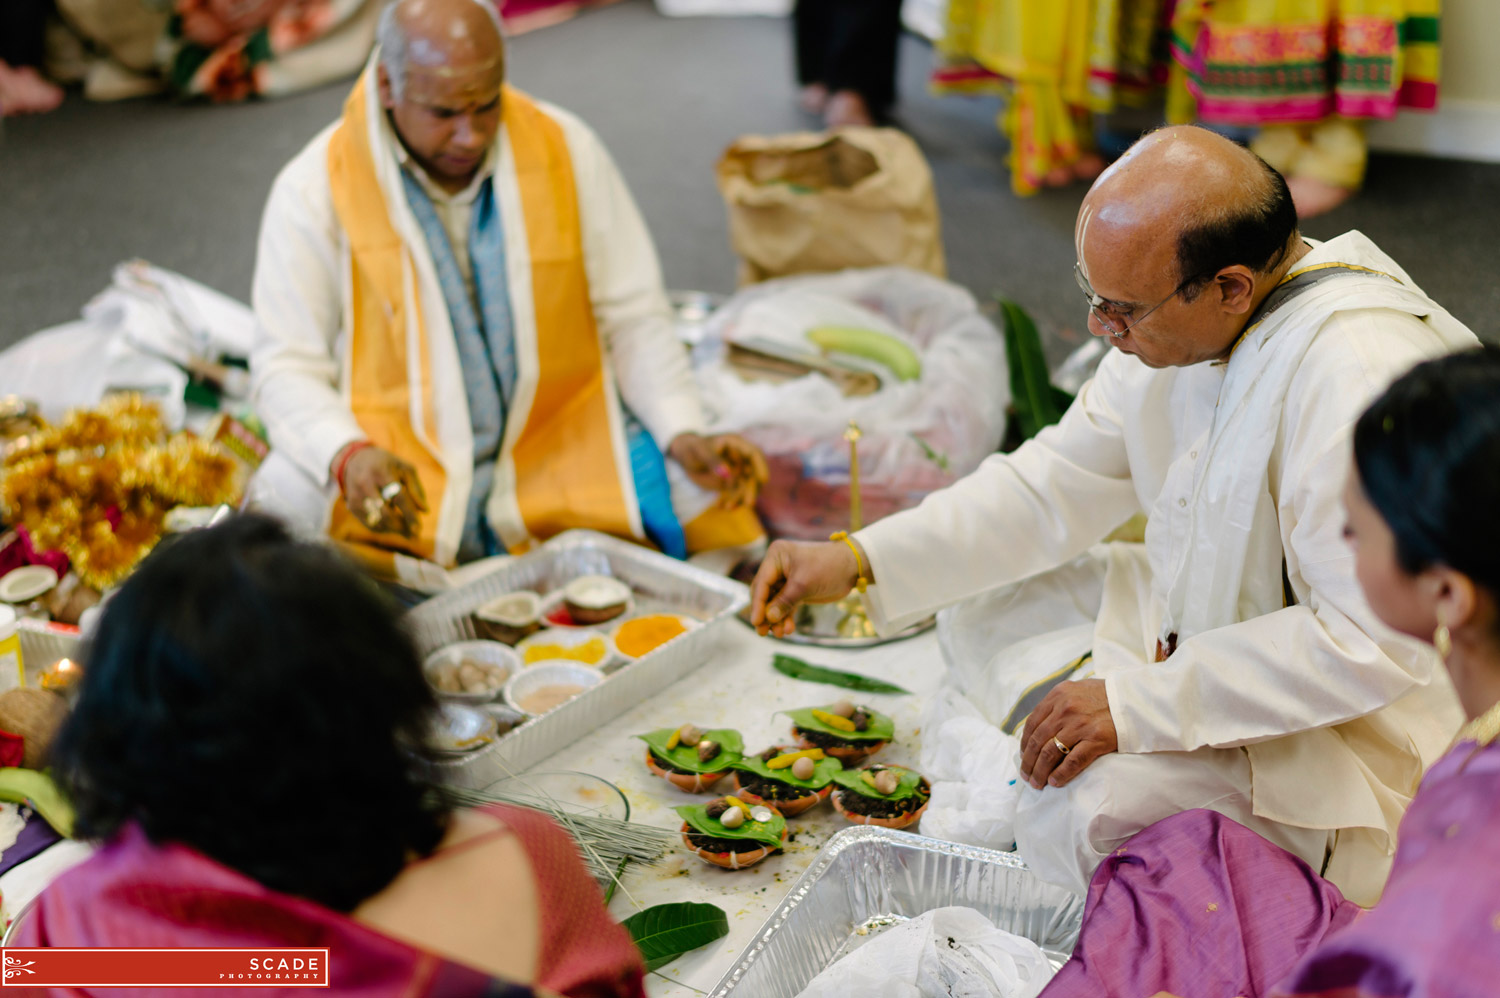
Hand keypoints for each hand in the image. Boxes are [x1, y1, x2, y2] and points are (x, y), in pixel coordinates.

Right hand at [335, 443, 429, 539]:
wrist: (355, 459)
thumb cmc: (386, 465)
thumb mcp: (405, 468)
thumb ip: (416, 488)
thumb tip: (425, 511)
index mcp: (382, 472)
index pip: (398, 497)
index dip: (409, 514)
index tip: (419, 529)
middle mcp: (366, 484)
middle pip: (386, 513)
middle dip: (402, 527)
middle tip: (415, 535)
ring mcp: (357, 496)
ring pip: (377, 521)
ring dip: (394, 530)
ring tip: (408, 533)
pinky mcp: (352, 506)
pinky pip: (370, 524)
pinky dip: (384, 529)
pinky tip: (394, 527)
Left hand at [668, 433, 768, 510]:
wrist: (684, 456)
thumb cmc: (692, 448)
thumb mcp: (700, 452)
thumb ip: (713, 461)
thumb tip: (728, 473)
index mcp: (736, 444)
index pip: (754, 454)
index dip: (761, 466)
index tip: (763, 480)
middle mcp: (740, 458)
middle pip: (752, 474)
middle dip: (751, 489)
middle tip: (749, 503)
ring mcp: (736, 471)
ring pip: (744, 486)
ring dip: (739, 498)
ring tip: (728, 508)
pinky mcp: (730, 482)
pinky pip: (734, 494)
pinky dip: (729, 501)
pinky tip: (720, 506)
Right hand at [750, 539, 865, 637]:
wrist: (853, 567)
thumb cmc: (828, 567)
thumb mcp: (804, 584)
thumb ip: (784, 601)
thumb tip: (768, 618)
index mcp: (777, 557)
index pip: (761, 582)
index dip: (758, 604)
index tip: (756, 621)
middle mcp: (779, 566)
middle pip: (765, 593)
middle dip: (765, 614)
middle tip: (763, 632)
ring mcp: (787, 578)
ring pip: (775, 602)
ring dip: (776, 618)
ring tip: (779, 634)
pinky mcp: (797, 589)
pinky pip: (786, 605)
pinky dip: (786, 617)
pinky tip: (788, 629)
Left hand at [1020, 678, 1117, 788]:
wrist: (1135, 700)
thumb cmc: (1105, 695)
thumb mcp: (1076, 690)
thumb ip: (1057, 703)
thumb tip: (1039, 725)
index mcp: (1058, 696)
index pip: (1032, 723)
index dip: (1024, 743)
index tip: (1023, 756)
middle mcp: (1065, 709)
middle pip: (1037, 741)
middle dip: (1028, 762)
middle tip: (1026, 776)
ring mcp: (1080, 725)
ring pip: (1050, 753)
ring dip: (1040, 772)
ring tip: (1037, 783)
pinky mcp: (1096, 740)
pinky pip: (1072, 761)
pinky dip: (1060, 774)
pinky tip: (1054, 782)